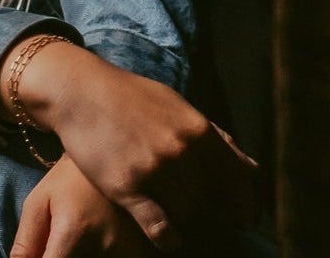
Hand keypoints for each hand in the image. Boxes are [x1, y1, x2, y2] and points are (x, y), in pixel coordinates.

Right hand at [0, 39, 258, 251]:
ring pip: (188, 214)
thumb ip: (214, 136)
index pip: (239, 179)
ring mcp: (154, 169)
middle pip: (211, 199)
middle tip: (203, 215)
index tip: (245, 219)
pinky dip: (169, 239)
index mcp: (198, 129)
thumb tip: (252, 169)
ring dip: (184, 218)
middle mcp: (181, 150)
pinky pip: (160, 227)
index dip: (246, 205)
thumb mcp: (176, 106)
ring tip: (174, 213)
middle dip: (209, 210)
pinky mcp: (127, 186)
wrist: (78, 90)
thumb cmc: (129, 97)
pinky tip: (167, 238)